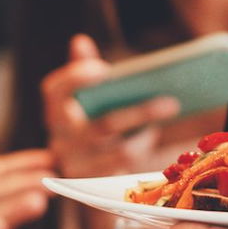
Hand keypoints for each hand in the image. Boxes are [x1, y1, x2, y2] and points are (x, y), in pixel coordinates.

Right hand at [41, 34, 179, 178]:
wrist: (84, 170)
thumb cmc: (89, 122)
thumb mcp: (85, 97)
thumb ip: (82, 69)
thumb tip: (80, 41)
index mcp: (55, 111)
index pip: (55, 90)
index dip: (75, 78)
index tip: (104, 69)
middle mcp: (60, 140)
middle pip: (103, 126)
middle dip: (141, 113)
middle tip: (172, 101)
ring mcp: (76, 166)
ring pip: (121, 151)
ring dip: (148, 135)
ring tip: (166, 117)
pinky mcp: (94, 187)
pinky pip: (127, 170)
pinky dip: (143, 152)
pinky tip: (153, 137)